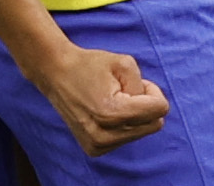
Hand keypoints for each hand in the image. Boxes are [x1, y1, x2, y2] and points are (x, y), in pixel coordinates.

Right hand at [32, 44, 170, 156]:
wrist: (54, 72)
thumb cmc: (88, 64)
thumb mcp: (124, 63)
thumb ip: (145, 86)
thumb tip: (153, 110)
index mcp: (112, 113)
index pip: (160, 109)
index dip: (152, 90)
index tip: (134, 81)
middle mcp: (105, 135)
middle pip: (153, 124)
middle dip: (143, 104)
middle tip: (121, 90)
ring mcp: (98, 145)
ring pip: (141, 132)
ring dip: (132, 115)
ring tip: (109, 100)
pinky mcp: (94, 150)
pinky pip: (126, 138)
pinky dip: (121, 125)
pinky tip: (104, 112)